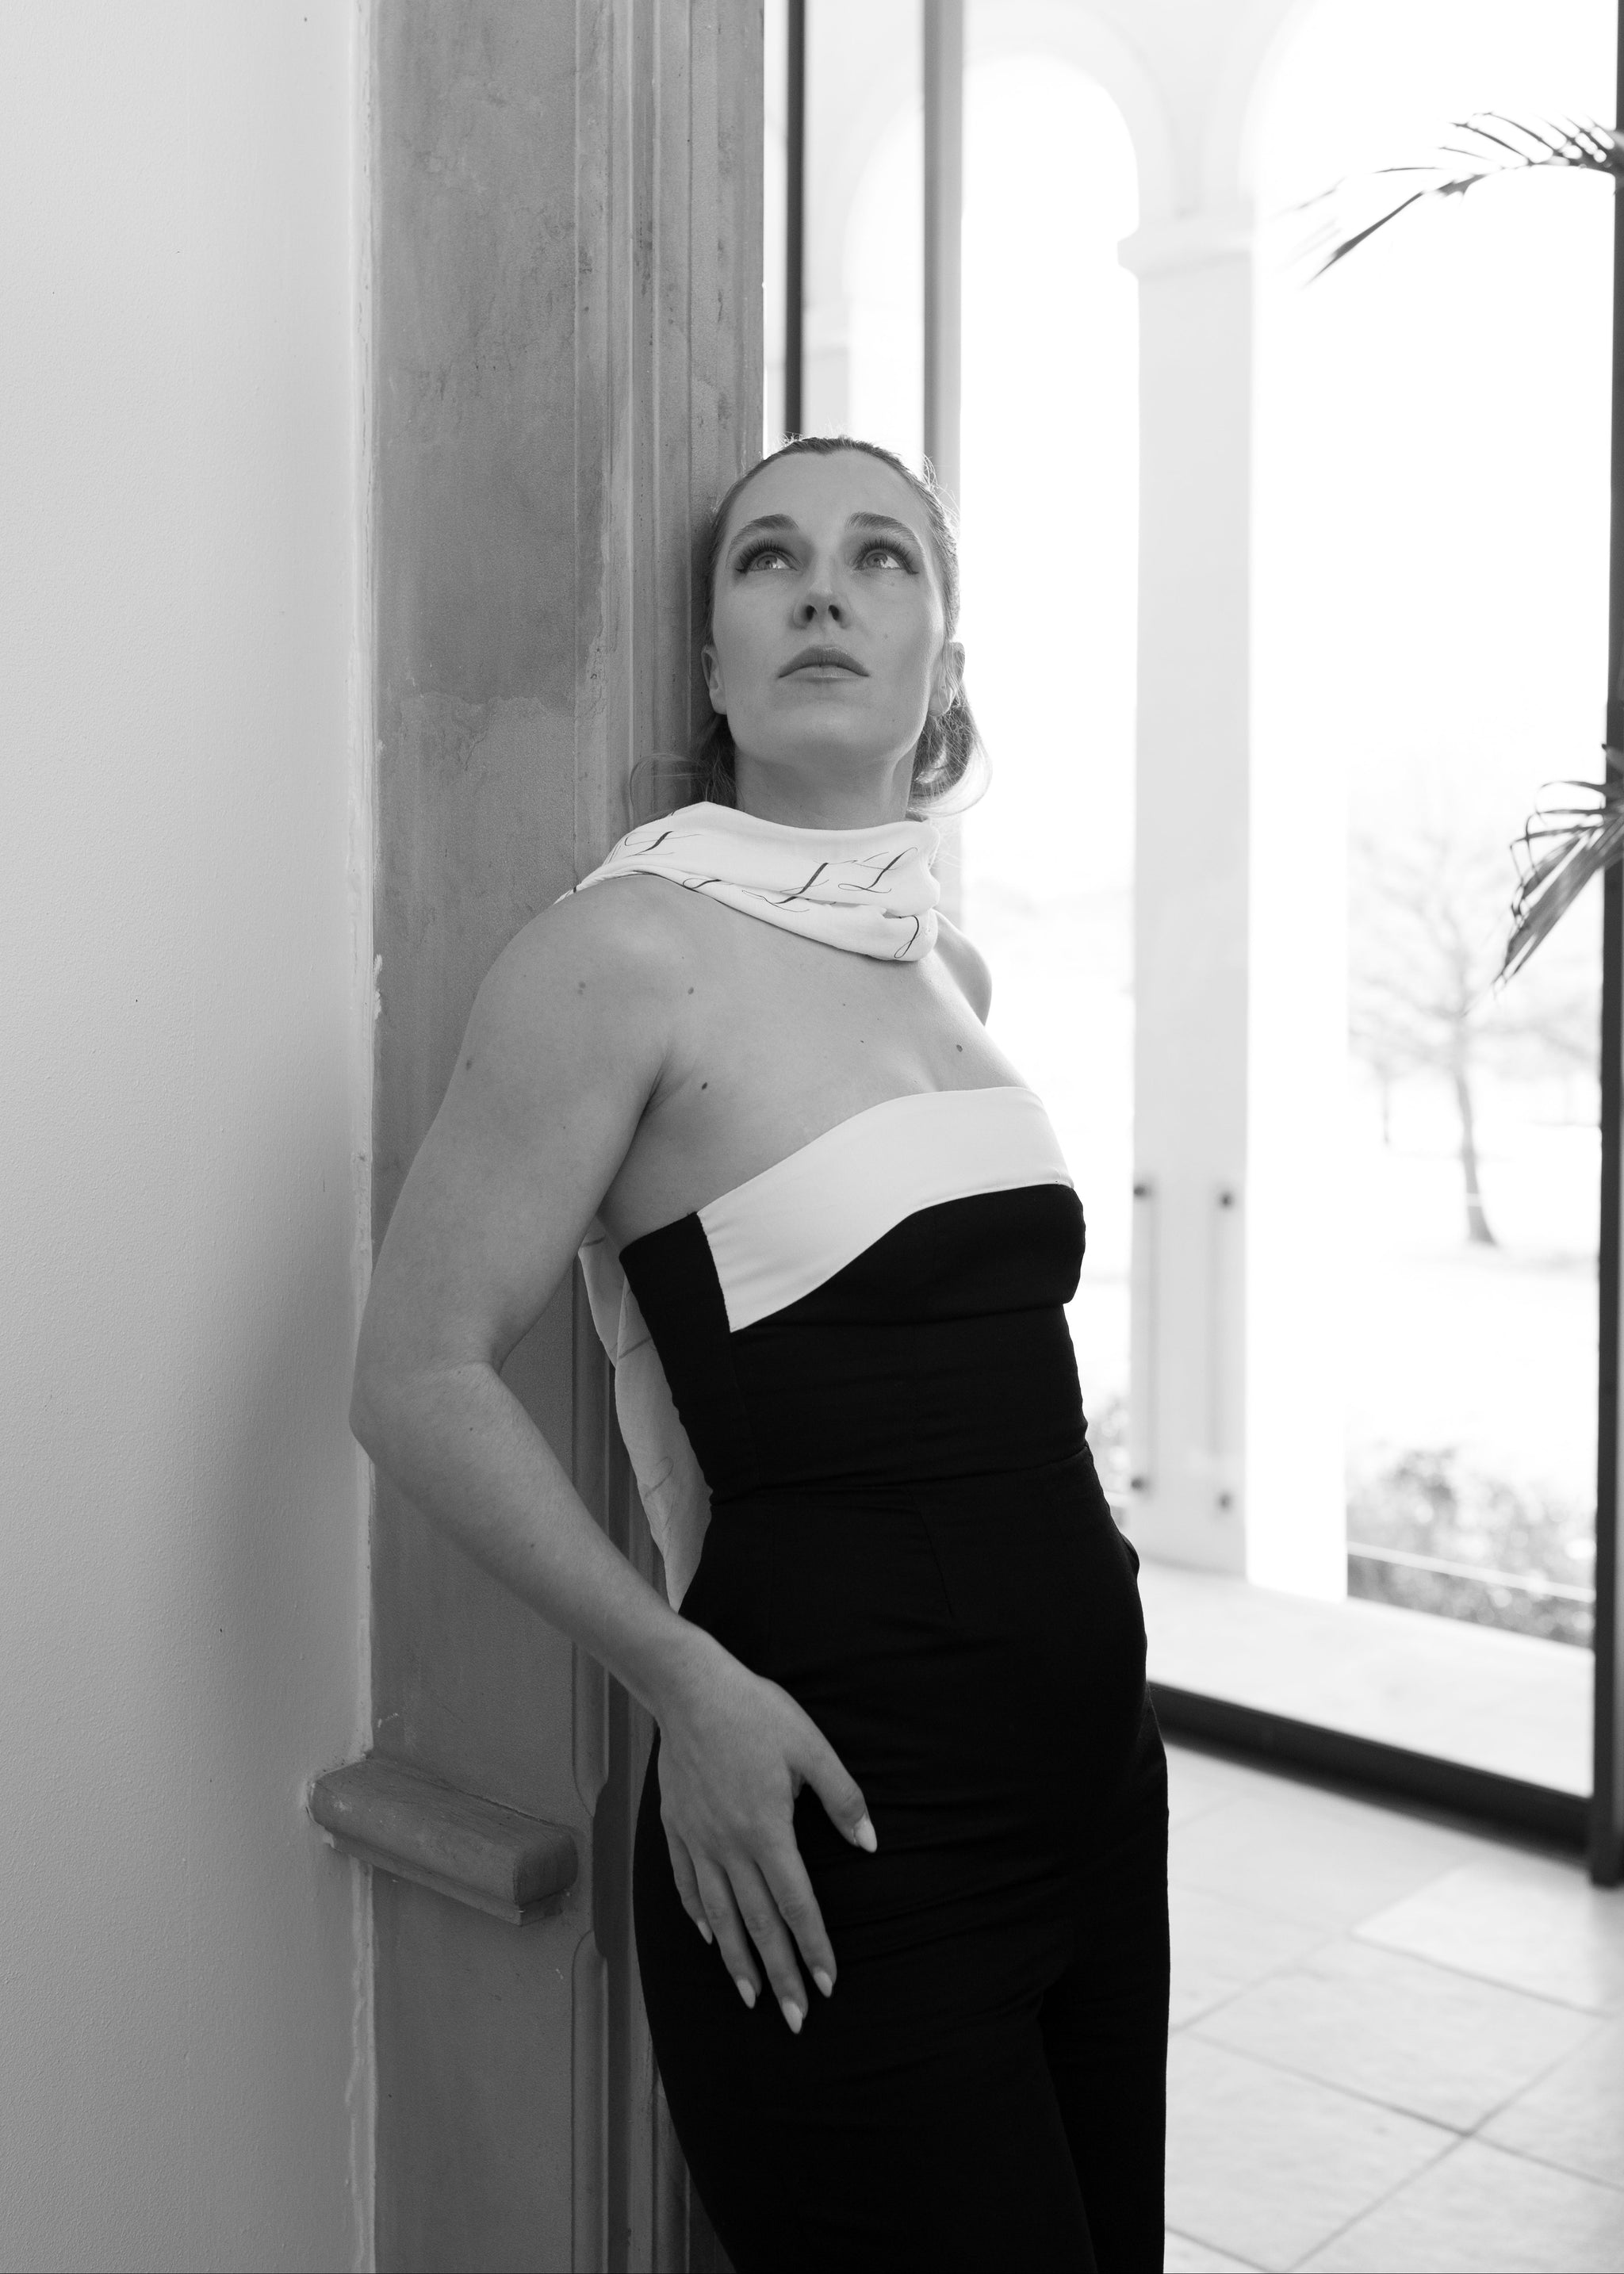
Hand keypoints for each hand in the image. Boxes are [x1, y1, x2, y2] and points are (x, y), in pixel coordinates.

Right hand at [655, 1635, 876, 2033]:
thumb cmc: (756, 1712)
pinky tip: (709, 1937)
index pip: (796, 1904)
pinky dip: (699, 1916)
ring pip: (720, 1914)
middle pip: (758, 1923)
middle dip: (779, 1974)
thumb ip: (842, 1798)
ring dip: (737, 1960)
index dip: (814, 1946)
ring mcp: (698, 1840)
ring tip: (751, 1996)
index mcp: (768, 1830)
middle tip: (794, 2018)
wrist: (689, 1688)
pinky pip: (686, 1884)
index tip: (828, 1985)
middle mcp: (730, 1846)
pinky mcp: (676, 1827)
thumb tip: (870, 1843)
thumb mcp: (811, 1747)